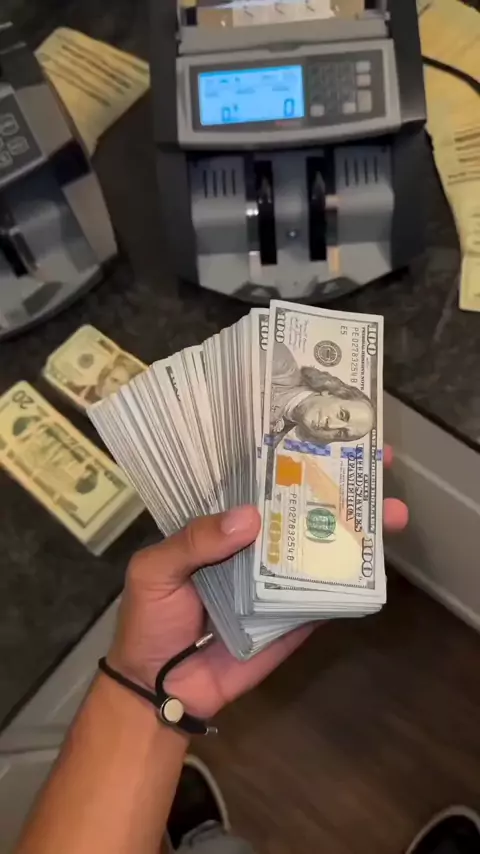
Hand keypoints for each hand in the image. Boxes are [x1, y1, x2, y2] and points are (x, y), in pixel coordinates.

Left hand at [108, 447, 407, 719]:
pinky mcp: (292, 620)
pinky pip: (323, 598)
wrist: (159, 691)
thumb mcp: (154, 570)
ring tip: (393, 511)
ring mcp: (277, 584)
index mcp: (220, 527)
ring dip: (356, 532)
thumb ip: (194, 541)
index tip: (322, 435)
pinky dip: (350, 583)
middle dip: (338, 488)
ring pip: (320, 550)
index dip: (289, 459)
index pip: (257, 484)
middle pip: (301, 511)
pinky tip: (379, 563)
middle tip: (377, 464)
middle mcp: (254, 548)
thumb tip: (250, 517)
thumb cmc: (147, 620)